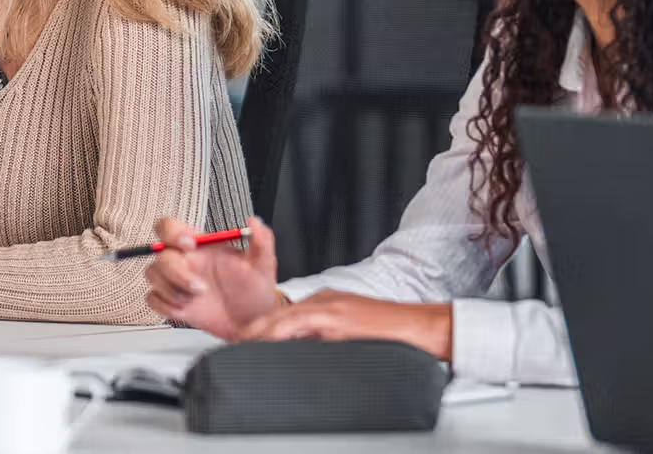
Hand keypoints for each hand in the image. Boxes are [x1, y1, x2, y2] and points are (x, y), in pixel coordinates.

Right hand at [143, 215, 281, 339]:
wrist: (253, 322)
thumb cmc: (255, 290)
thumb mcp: (263, 264)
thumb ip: (262, 240)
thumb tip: (255, 221)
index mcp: (200, 246)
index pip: (170, 227)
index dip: (172, 232)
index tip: (189, 245)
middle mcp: (184, 261)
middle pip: (158, 254)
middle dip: (176, 272)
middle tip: (199, 287)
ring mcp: (176, 282)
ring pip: (152, 275)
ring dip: (171, 289)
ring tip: (195, 299)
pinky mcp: (172, 303)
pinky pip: (152, 299)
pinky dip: (165, 305)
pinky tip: (185, 309)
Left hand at [238, 290, 453, 357]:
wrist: (418, 327)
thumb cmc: (390, 334)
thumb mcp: (349, 334)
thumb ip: (324, 339)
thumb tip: (301, 354)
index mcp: (325, 303)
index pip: (285, 315)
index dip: (262, 328)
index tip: (246, 340)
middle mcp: (324, 300)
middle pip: (279, 314)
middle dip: (255, 329)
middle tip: (234, 343)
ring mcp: (330, 306)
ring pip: (284, 317)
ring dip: (261, 331)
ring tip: (242, 344)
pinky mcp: (338, 317)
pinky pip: (301, 323)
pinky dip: (281, 332)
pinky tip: (269, 340)